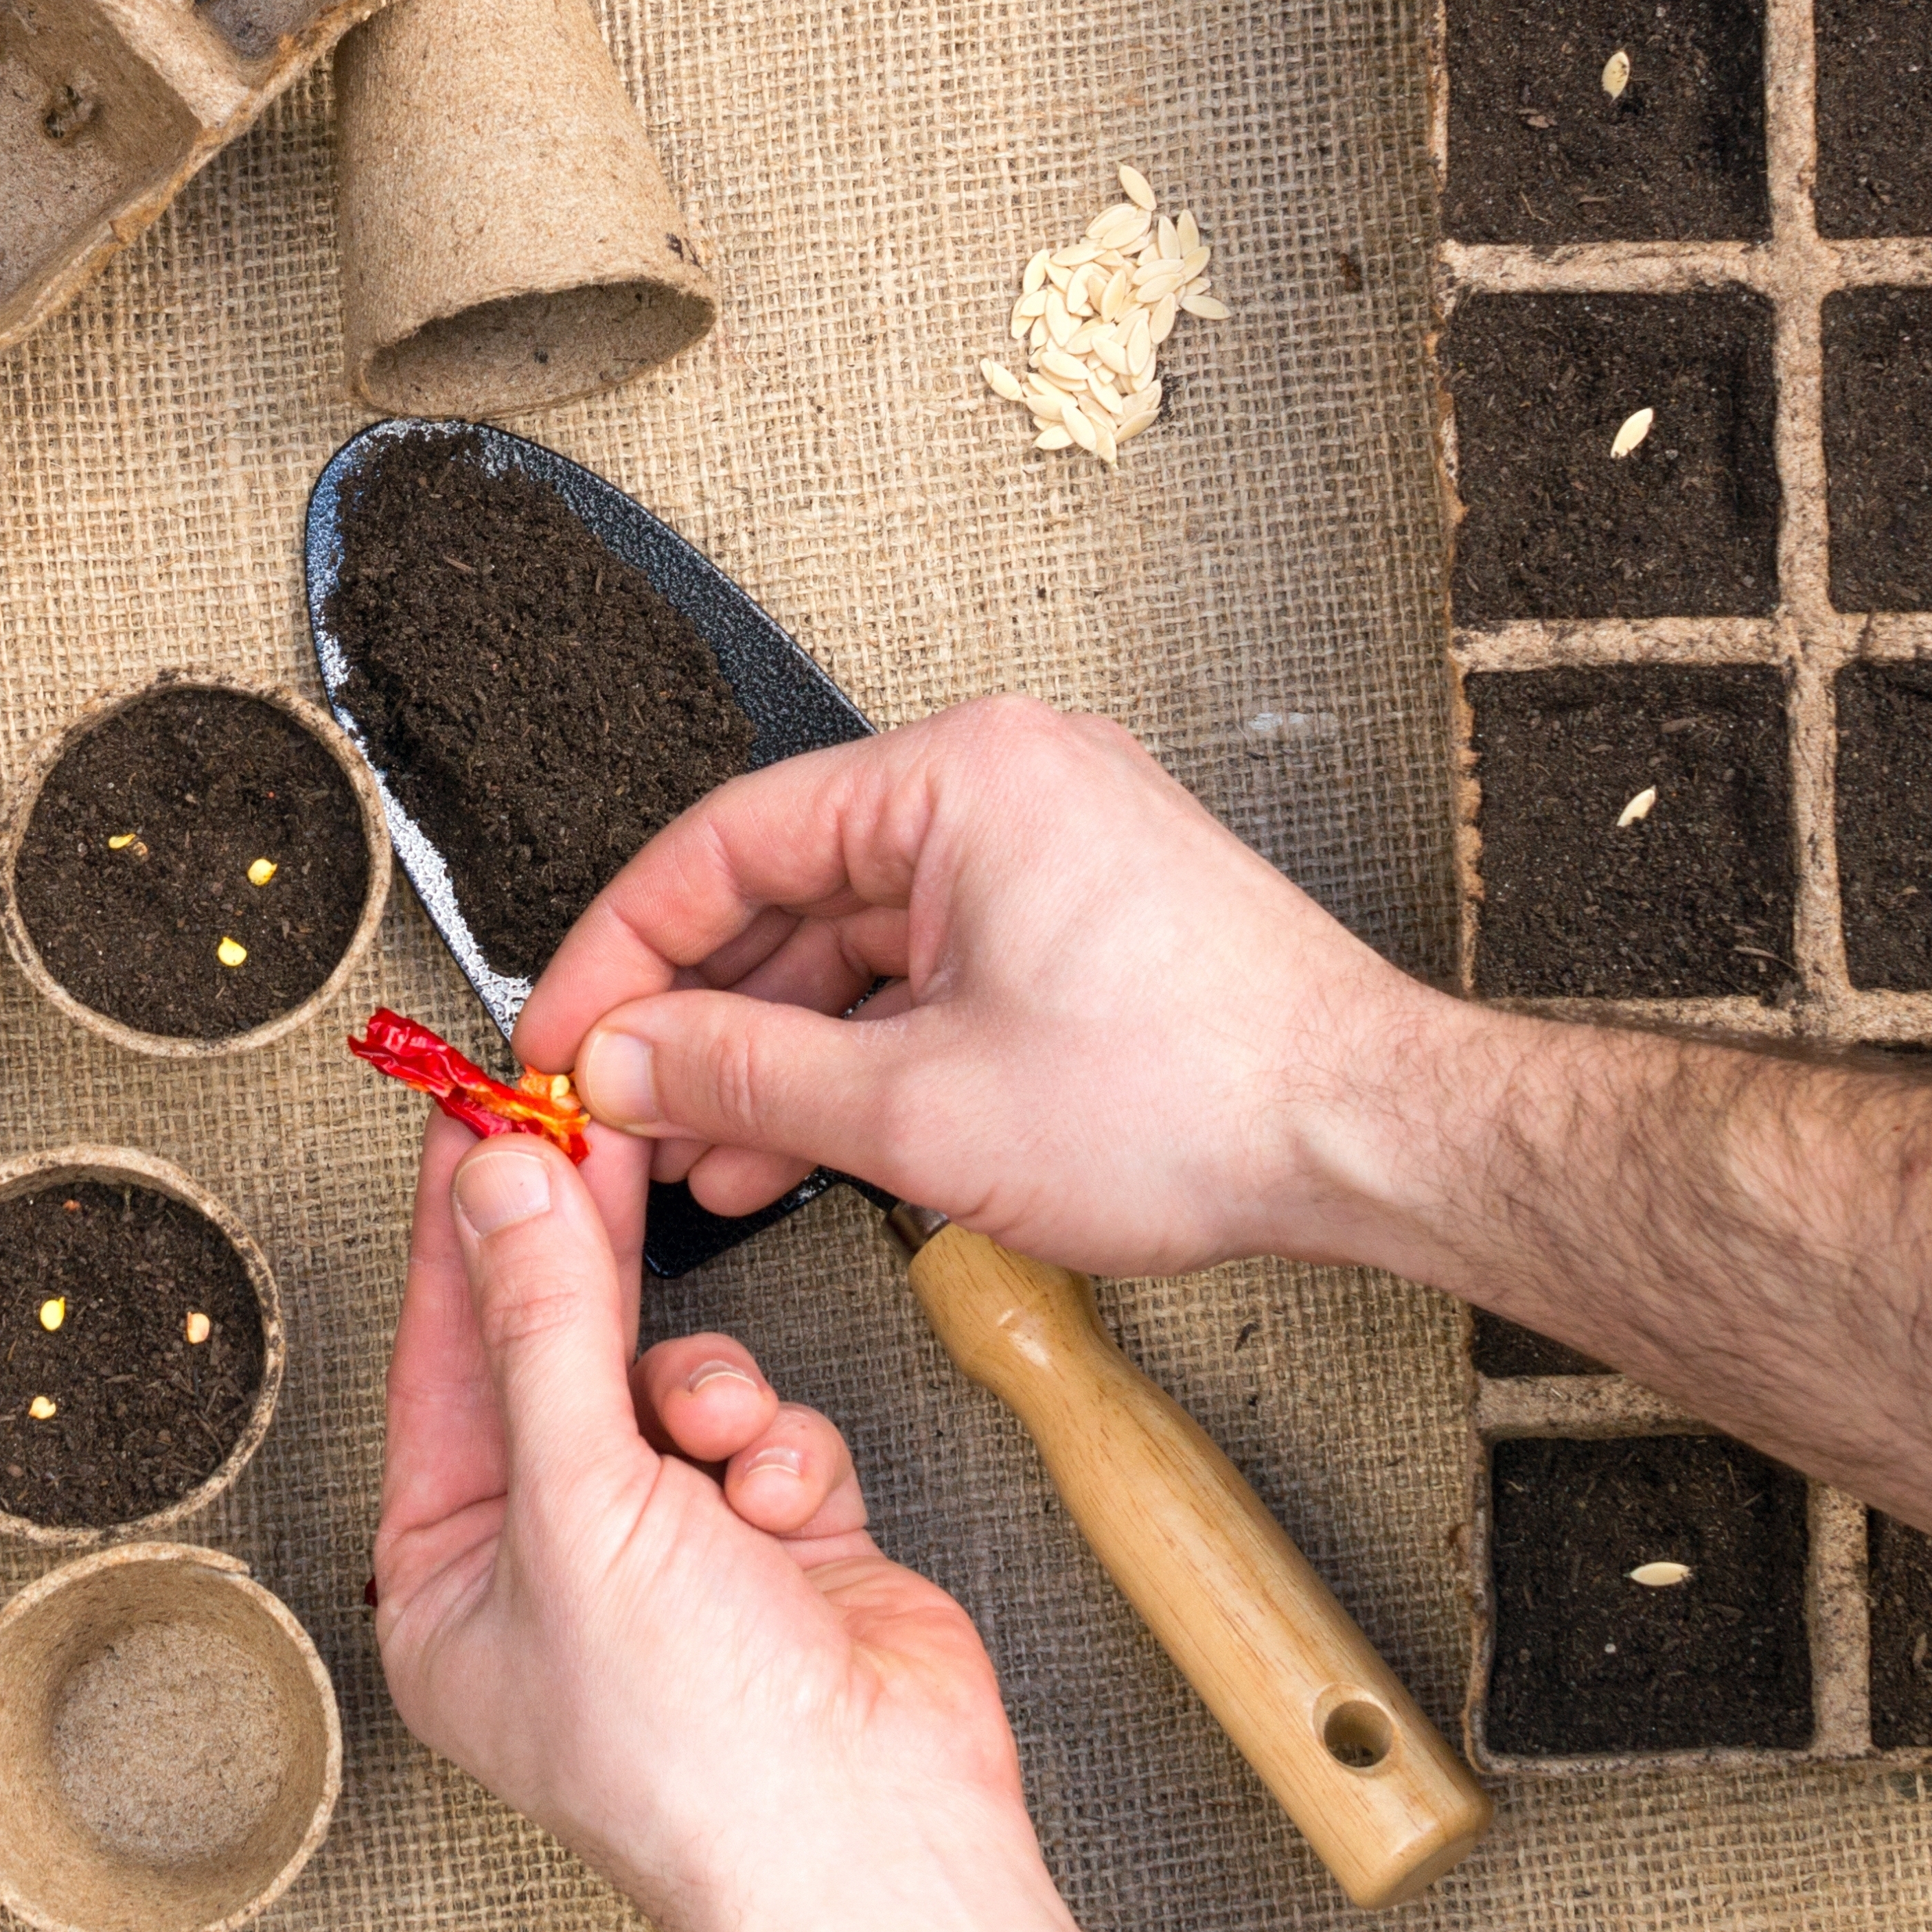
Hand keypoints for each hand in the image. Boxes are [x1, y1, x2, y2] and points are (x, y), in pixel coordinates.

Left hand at [375, 1117, 1118, 1931]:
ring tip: (717, 1430)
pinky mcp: (776, 1542)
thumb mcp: (579, 1502)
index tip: (474, 1116)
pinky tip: (781, 1498)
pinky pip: (763, 1429)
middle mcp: (553, 1566)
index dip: (460, 1231)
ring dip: (705, 1389)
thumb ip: (540, 1326)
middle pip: (552, 1355)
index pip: (439, 1360)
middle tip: (586, 1128)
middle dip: (577, 1258)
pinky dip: (780, 1448)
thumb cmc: (699, 1750)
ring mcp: (670, 1554)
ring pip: (670, 1379)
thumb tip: (496, 1191)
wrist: (871, 1830)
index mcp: (454, 1580)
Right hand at [515, 694, 1447, 1274]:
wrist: (1370, 1138)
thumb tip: (624, 1064)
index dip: (619, 951)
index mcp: (958, 774)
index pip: (723, 841)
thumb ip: (739, 1077)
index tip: (561, 1036)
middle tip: (612, 1108)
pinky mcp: (1074, 924)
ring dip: (768, 1055)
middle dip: (691, 1017)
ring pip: (850, 946)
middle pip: (784, 890)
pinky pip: (922, 975)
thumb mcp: (915, 1108)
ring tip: (692, 1156)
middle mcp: (1002, 786)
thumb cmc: (1198, 1094)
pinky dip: (855, 1058)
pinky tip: (792, 1146)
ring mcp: (1043, 853)